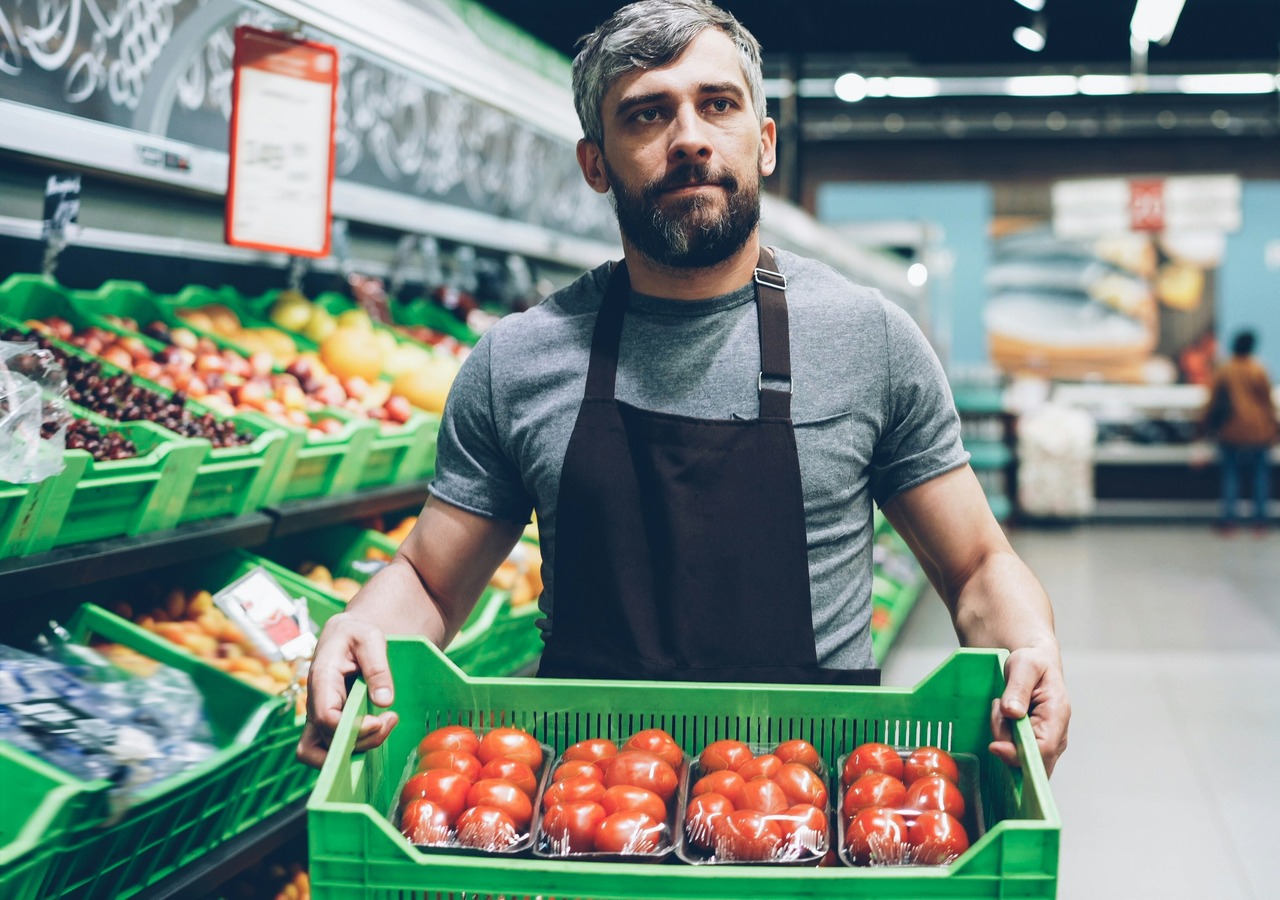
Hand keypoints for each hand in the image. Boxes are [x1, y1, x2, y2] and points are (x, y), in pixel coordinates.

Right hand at [297, 612, 398, 768]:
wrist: (345, 635)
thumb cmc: (356, 635)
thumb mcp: (370, 639)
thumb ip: (377, 667)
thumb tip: (383, 701)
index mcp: (322, 679)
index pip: (325, 717)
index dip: (351, 728)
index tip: (379, 721)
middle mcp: (315, 702)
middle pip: (326, 740)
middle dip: (361, 741)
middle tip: (389, 720)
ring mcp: (318, 716)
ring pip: (321, 752)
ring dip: (356, 749)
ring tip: (386, 724)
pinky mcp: (327, 722)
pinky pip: (330, 748)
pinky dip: (353, 747)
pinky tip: (378, 729)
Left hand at [988, 644, 1069, 776]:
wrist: (1035, 664)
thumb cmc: (1032, 663)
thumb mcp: (1024, 665)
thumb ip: (1018, 688)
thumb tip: (1012, 712)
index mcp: (1058, 715)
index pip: (1044, 748)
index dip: (1019, 753)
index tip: (994, 745)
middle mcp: (1057, 735)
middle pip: (1030, 759)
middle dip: (1005, 741)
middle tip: (999, 709)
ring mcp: (1047, 742)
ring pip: (1019, 757)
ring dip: (1002, 735)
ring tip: (1002, 706)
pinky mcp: (1034, 744)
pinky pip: (1015, 753)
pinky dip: (1003, 738)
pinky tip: (1003, 718)